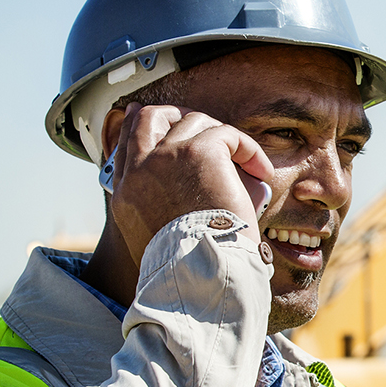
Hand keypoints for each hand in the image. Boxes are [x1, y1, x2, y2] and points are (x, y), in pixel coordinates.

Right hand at [107, 103, 274, 266]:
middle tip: (205, 129)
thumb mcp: (161, 239)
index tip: (161, 124)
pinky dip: (247, 148)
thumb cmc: (191, 266)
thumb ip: (166, 208)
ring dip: (222, 138)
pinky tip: (259, 170)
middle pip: (149, 118)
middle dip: (176, 114)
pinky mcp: (199, 152)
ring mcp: (167, 156)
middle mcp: (140, 170)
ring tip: (244, 164)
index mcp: (126, 193)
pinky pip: (226, 133)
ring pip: (194, 122)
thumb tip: (200, 188)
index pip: (127, 144)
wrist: (199, 272)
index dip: (142, 127)